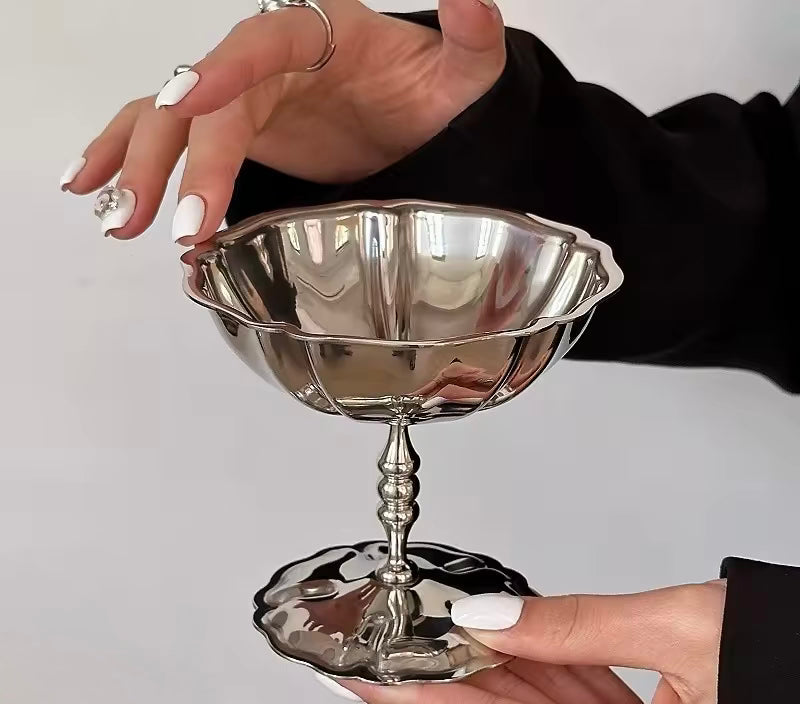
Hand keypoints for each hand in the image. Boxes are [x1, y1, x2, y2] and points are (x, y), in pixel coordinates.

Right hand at [61, 0, 504, 240]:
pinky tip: (94, 188)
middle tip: (179, 223)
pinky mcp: (232, 137)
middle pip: (205, 103)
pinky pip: (168, 140)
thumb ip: (470, 37)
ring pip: (169, 122)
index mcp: (314, 37)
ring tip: (121, 220)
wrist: (408, 118)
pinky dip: (128, 160)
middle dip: (183, 161)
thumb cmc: (427, 91)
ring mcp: (241, 103)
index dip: (222, 72)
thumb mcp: (463, 69)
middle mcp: (264, 66)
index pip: (260, 44)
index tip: (190, 102)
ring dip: (140, 167)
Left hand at [339, 581, 725, 703]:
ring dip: (493, 665)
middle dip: (448, 675)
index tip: (366, 678)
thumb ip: (576, 624)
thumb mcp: (685, 631)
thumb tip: (490, 618)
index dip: (422, 698)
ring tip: (436, 626)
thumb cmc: (799, 675)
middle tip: (392, 638)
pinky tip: (508, 635)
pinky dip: (543, 664)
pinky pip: (579, 701)